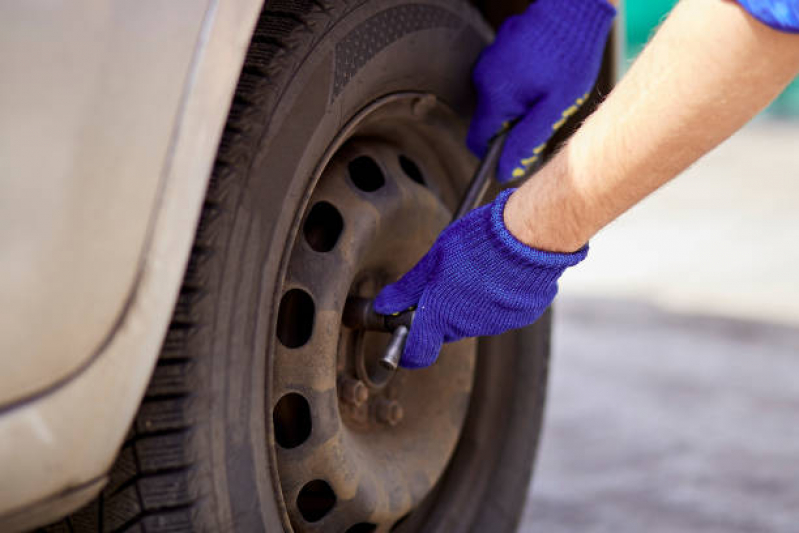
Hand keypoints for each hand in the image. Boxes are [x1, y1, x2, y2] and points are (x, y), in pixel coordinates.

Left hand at [374, 190, 586, 368]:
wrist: (527, 237)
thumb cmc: (477, 242)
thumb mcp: (434, 258)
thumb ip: (409, 287)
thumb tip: (386, 305)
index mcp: (441, 315)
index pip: (417, 353)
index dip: (408, 349)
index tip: (405, 335)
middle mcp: (468, 327)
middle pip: (445, 330)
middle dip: (441, 311)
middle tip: (445, 279)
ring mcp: (497, 324)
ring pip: (474, 320)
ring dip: (470, 302)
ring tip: (478, 268)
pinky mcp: (521, 316)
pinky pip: (501, 312)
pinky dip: (497, 298)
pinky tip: (500, 274)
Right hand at [467, 0, 615, 181]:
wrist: (573, 9)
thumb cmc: (570, 56)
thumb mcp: (554, 107)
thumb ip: (527, 140)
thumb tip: (505, 170)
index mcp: (495, 96)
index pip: (478, 141)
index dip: (495, 153)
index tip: (517, 152)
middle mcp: (483, 78)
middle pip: (490, 120)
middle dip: (513, 124)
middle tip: (543, 113)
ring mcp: (488, 61)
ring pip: (497, 99)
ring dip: (518, 102)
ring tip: (547, 87)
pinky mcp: (497, 49)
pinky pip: (502, 78)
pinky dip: (519, 82)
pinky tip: (542, 70)